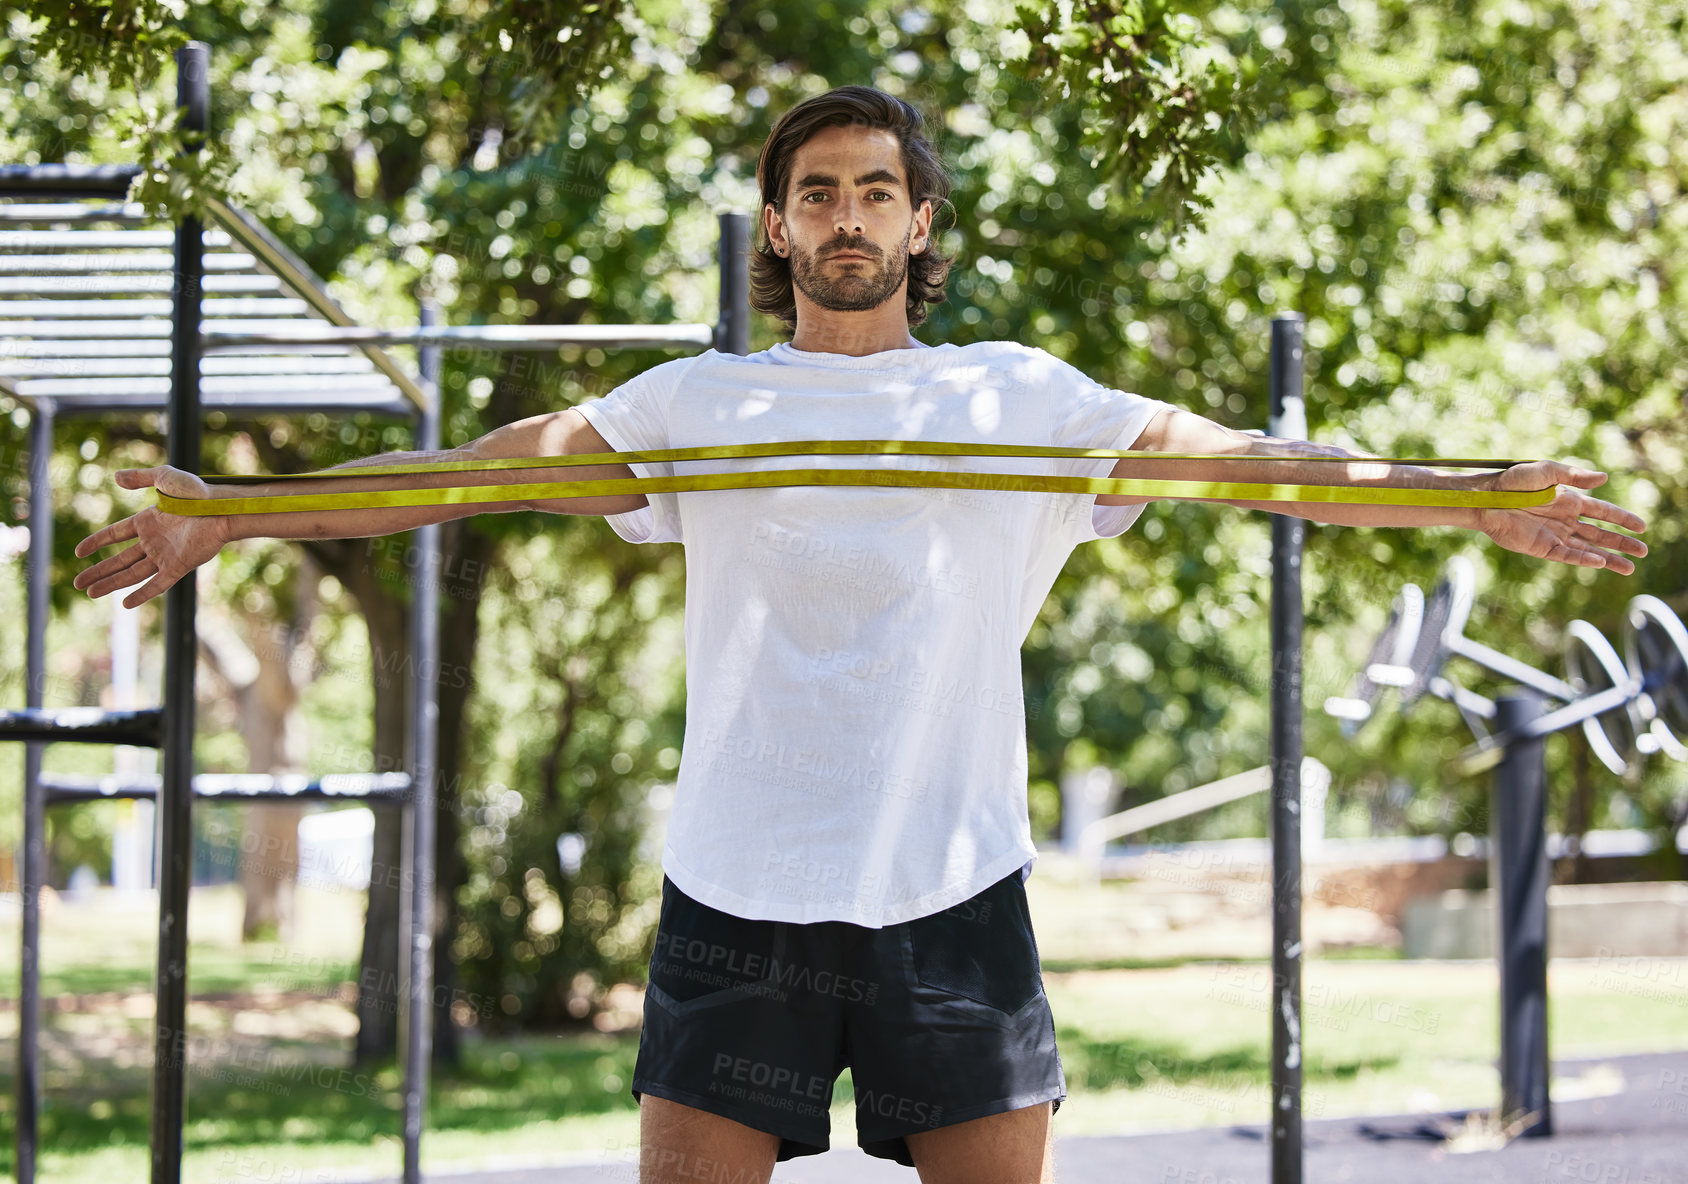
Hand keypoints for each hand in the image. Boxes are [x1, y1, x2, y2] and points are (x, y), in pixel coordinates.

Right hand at [72, 466, 232, 607]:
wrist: (221, 509)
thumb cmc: (197, 492)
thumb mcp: (164, 477)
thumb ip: (141, 477)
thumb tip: (116, 477)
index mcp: (147, 521)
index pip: (115, 535)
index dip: (96, 542)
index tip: (79, 552)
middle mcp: (154, 541)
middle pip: (119, 560)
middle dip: (98, 572)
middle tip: (77, 583)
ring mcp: (166, 555)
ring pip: (132, 574)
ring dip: (111, 584)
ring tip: (89, 593)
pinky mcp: (179, 566)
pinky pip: (157, 584)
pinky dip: (142, 594)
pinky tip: (125, 603)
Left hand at [1476, 462, 1647, 573]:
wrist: (1486, 498)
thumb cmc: (1512, 481)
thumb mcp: (1546, 472)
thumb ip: (1574, 476)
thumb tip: (1603, 478)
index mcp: (1569, 500)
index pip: (1602, 512)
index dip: (1622, 519)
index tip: (1642, 527)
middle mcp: (1565, 519)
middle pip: (1600, 534)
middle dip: (1622, 543)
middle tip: (1643, 552)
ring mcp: (1554, 535)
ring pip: (1588, 549)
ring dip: (1609, 558)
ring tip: (1630, 568)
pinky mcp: (1541, 547)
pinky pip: (1567, 555)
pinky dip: (1584, 559)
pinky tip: (1601, 563)